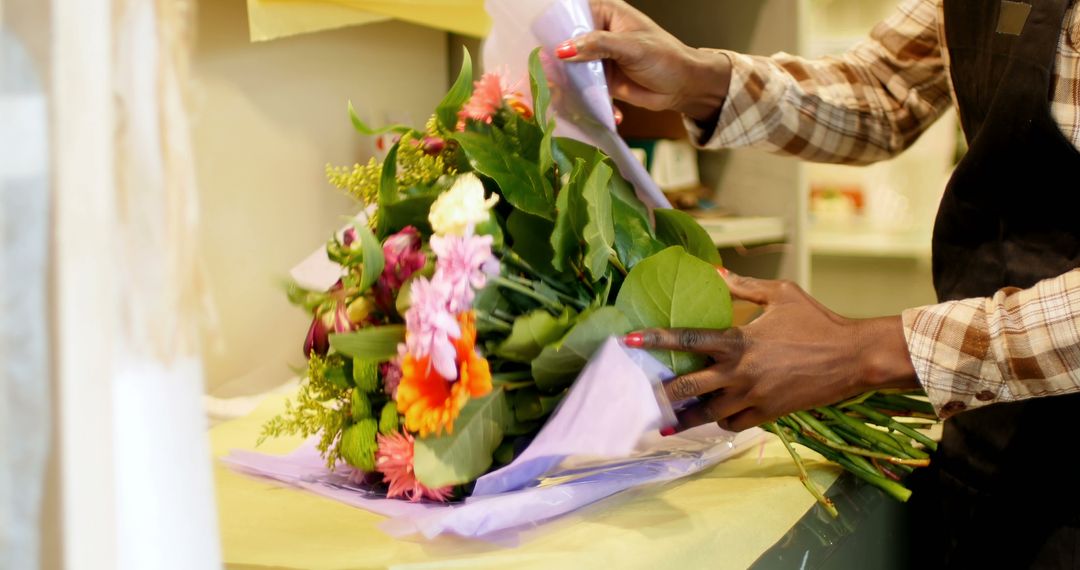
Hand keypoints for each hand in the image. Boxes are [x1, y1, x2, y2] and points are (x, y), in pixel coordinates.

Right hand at [555, 0, 731, 120]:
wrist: (682, 87)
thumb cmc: (665, 58)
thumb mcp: (632, 47)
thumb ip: (598, 45)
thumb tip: (564, 48)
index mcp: (605, 13)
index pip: (571, 13)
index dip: (556, 27)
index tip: (545, 47)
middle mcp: (596, 32)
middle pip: (564, 42)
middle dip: (556, 60)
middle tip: (549, 76)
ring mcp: (596, 57)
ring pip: (569, 67)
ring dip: (566, 82)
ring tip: (562, 95)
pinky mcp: (599, 80)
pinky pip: (581, 87)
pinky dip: (581, 98)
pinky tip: (585, 106)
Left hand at [626, 271, 919, 431]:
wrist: (853, 357)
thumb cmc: (817, 321)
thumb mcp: (780, 294)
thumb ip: (742, 286)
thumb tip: (712, 272)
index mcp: (739, 340)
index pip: (687, 340)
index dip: (656, 340)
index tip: (630, 341)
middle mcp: (740, 372)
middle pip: (687, 387)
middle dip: (662, 393)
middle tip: (643, 395)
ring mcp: (754, 396)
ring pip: (707, 413)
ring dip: (686, 415)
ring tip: (667, 418)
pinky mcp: (768, 413)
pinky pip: (732, 424)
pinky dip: (719, 421)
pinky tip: (713, 415)